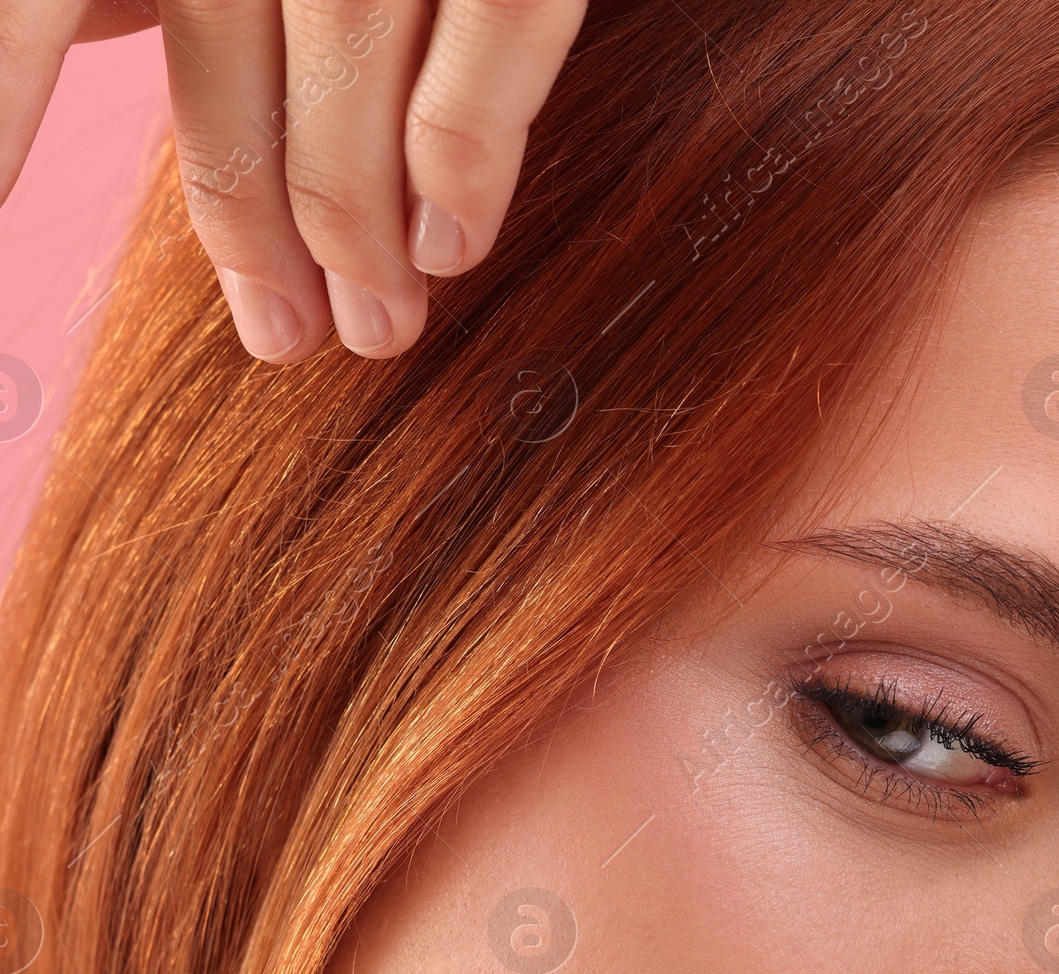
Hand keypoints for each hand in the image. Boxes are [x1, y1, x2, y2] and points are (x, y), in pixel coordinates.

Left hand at [0, 0, 586, 360]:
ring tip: (377, 322)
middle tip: (287, 337)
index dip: (1, 105)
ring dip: (361, 223)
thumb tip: (126, 39)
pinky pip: (489, 34)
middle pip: (214, 31)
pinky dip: (465, 154)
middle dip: (243, 212)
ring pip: (350, 59)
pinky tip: (454, 239)